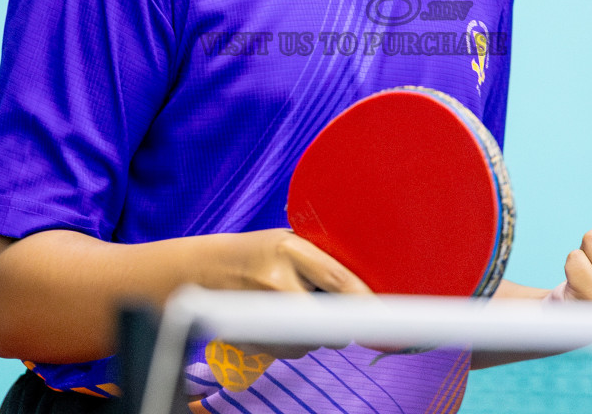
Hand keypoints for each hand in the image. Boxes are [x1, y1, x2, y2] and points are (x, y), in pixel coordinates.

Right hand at [209, 229, 367, 358]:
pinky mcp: (252, 340)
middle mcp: (274, 282)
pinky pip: (293, 351)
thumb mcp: (289, 241)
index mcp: (288, 248)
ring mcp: (261, 315)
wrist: (203, 270)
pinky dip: (295, 340)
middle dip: (341, 321)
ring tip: (294, 304)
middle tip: (332, 306)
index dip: (365, 302)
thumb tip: (367, 287)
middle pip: (330, 322)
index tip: (387, 318)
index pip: (338, 280)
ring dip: (316, 331)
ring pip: (313, 341)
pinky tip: (279, 318)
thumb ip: (322, 260)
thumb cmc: (256, 252)